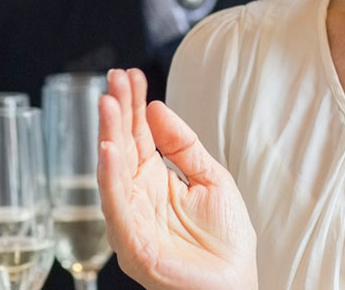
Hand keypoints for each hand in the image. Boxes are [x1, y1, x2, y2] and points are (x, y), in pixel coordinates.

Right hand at [96, 69, 258, 289]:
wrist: (235, 289)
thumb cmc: (227, 245)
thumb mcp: (212, 179)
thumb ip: (185, 145)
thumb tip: (157, 107)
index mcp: (156, 181)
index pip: (138, 136)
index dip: (133, 106)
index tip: (130, 75)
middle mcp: (138, 198)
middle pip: (122, 147)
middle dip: (117, 112)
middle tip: (115, 78)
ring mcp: (132, 220)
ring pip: (113, 171)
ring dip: (109, 136)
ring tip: (108, 103)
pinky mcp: (132, 244)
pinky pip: (116, 207)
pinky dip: (110, 177)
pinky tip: (109, 149)